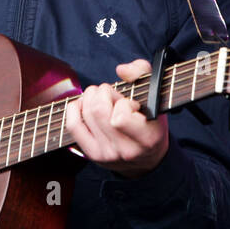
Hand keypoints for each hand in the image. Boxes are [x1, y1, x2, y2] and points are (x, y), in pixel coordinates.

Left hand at [65, 59, 169, 178]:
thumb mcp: (156, 97)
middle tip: (113, 95)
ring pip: (87, 114)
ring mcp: (107, 154)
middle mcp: (126, 150)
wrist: (147, 159)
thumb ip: (143, 73)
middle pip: (98, 111)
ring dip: (91, 97)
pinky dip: (75, 108)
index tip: (132, 103)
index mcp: (148, 138)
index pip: (121, 117)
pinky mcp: (93, 154)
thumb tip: (121, 69)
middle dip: (104, 92)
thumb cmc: (151, 122)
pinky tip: (84, 104)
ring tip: (101, 98)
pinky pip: (73, 126)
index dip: (124, 103)